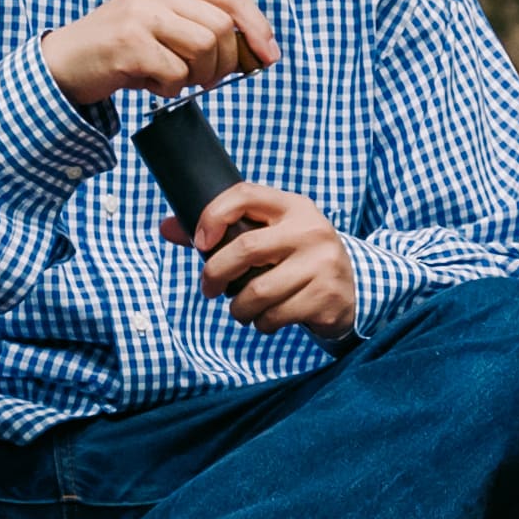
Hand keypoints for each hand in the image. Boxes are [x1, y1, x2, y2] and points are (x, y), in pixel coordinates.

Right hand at [43, 0, 281, 115]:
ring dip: (198, 76)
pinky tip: (151, 84)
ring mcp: (141, 15)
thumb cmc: (120, 51)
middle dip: (225, 63)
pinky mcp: (129, 43)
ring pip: (204, 48)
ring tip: (174, 80)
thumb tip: (252, 52)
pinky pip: (176, 72)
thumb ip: (201, 28)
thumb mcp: (162, 27)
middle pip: (221, 27)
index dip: (257, 26)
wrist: (63, 63)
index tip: (269, 55)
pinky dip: (171, 87)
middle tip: (208, 80)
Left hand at [175, 179, 357, 341]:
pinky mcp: (325, 295)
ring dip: (239, 309)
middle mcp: (310, 230)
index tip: (200, 242)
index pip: (245, 195)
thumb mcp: (269, 238)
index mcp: (293, 207)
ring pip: (258, 291)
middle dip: (215, 274)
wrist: (351, 289)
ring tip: (243, 310)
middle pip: (246, 249)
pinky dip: (262, 323)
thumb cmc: (296, 259)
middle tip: (209, 289)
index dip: (214, 215)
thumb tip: (166, 227)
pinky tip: (268, 318)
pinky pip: (275, 316)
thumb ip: (221, 233)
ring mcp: (322, 262)